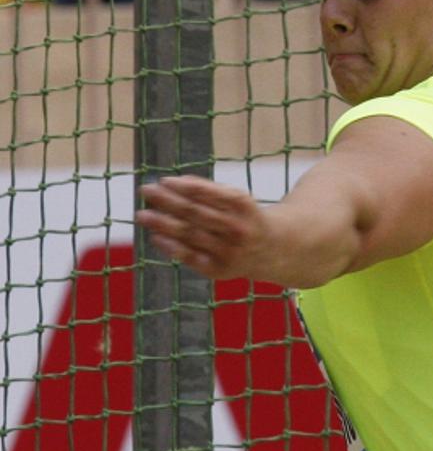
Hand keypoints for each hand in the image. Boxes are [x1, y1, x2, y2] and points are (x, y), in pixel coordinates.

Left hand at [136, 175, 272, 280]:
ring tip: (142, 214)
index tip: (162, 180)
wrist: (272, 250)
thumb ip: (210, 191)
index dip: (184, 187)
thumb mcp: (237, 200)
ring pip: (190, 234)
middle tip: (146, 191)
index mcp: (243, 205)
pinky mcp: (220, 270)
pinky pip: (191, 257)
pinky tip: (155, 237)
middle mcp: (237, 228)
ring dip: (163, 224)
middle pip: (196, 213)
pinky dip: (171, 247)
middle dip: (168, 201)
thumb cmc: (244, 218)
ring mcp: (229, 251)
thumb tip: (175, 182)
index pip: (208, 193)